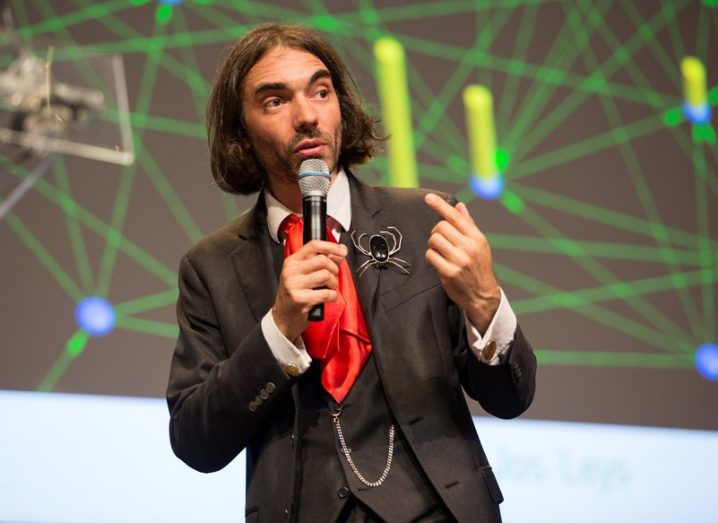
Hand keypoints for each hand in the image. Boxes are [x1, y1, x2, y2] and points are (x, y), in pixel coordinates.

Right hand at [272, 240, 347, 340]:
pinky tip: (328, 298)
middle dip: (334, 269)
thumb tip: (340, 251)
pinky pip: (326, 293)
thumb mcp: (304, 275)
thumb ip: (321, 262)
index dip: (331, 246)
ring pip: (325, 276)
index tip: (342, 250)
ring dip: (333, 284)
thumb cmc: (295, 295)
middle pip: (322, 260)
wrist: (283, 317)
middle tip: (333, 277)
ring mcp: (294, 285)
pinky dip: (332, 296)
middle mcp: (291, 271)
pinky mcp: (300, 299)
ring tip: (329, 288)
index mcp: (292, 262)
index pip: (314, 245)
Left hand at [424, 193, 500, 332]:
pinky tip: (439, 261)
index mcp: (477, 237)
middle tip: (441, 241)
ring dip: (433, 245)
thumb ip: (468, 225)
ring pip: (434, 240)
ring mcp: (459, 260)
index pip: (455, 216)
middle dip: (436, 232)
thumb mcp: (479, 245)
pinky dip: (431, 256)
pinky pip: (430, 255)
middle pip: (440, 227)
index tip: (428, 197)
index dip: (440, 205)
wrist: (483, 295)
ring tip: (440, 252)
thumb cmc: (479, 268)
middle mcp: (469, 247)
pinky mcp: (449, 272)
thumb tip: (459, 206)